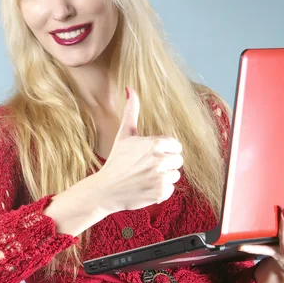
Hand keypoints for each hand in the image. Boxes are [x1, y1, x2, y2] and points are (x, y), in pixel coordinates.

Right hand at [95, 87, 183, 213]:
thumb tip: (130, 89)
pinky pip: (170, 189)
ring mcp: (160, 178)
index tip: (151, 154)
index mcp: (155, 144)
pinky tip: (146, 187)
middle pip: (178, 160)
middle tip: (147, 167)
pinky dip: (160, 191)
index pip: (176, 145)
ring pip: (175, 175)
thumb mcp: (124, 134)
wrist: (105, 189)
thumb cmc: (116, 160)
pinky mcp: (160, 193)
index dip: (165, 150)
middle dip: (166, 163)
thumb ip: (131, 111)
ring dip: (163, 177)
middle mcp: (159, 160)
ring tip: (146, 177)